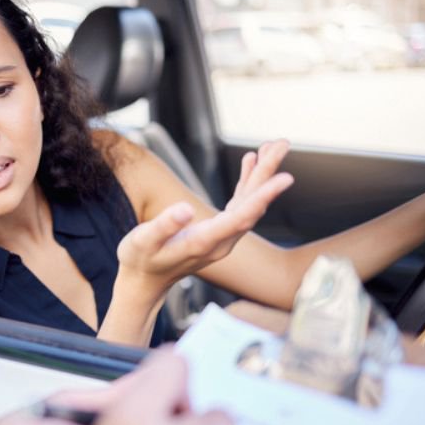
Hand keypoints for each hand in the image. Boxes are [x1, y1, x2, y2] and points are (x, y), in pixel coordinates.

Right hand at [116, 139, 293, 296]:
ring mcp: (222, 238)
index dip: (263, 197)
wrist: (144, 281)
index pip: (241, 217)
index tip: (284, 178)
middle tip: (283, 144)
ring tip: (274, 146)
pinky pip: (239, 205)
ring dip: (262, 175)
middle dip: (268, 174)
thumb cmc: (140, 260)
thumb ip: (164, 226)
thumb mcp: (143, 242)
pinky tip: (251, 161)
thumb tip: (185, 209)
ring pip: (249, 204)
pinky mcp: (217, 232)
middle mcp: (220, 242)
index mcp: (204, 242)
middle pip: (252, 207)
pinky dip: (247, 182)